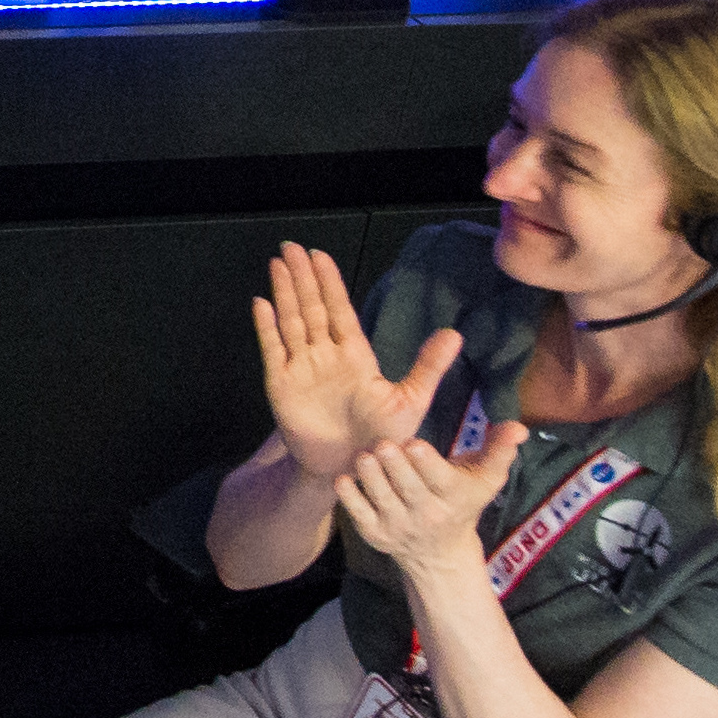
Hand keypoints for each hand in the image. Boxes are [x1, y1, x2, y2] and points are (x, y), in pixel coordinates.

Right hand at [251, 242, 464, 481]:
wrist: (352, 471)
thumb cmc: (383, 439)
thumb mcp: (410, 401)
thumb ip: (428, 366)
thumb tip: (456, 333)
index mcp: (356, 355)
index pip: (339, 309)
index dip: (329, 282)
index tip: (320, 256)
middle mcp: (326, 356)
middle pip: (312, 307)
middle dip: (302, 277)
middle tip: (292, 246)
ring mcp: (302, 369)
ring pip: (291, 322)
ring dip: (284, 292)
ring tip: (278, 264)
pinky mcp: (282, 387)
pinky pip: (273, 350)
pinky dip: (267, 327)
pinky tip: (261, 303)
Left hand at [335, 417, 529, 576]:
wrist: (441, 553)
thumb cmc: (463, 501)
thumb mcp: (486, 478)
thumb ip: (500, 449)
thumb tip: (518, 426)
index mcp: (453, 496)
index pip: (439, 480)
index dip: (426, 463)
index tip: (415, 444)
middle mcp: (426, 514)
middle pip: (408, 487)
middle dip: (395, 465)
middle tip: (383, 444)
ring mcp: (398, 526)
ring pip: (381, 498)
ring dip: (370, 476)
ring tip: (364, 456)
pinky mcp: (375, 535)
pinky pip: (359, 514)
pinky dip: (350, 496)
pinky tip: (345, 478)